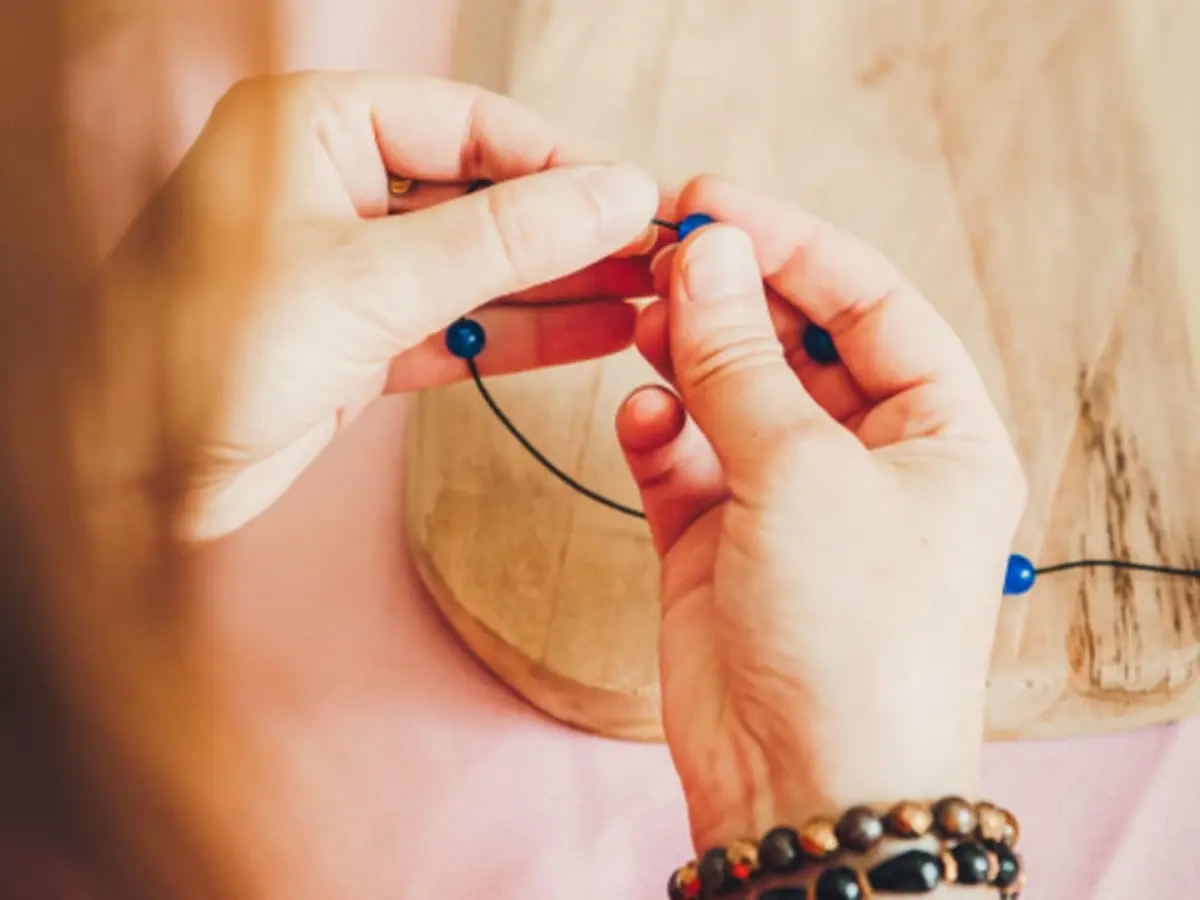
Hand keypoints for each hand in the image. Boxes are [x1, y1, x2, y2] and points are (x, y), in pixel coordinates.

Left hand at [102, 73, 658, 539]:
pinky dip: (522, 333)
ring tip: (646, 302)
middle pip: (482, 194)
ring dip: (559, 286)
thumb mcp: (372, 279)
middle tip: (657, 261)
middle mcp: (331, 184)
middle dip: (569, 233)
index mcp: (312, 125)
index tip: (638, 203)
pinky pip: (458, 322)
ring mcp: (349, 264)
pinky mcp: (359, 336)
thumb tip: (618, 193)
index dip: (561, 164)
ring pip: (478, 264)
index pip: (470, 123)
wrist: (132, 481)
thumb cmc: (207, 353)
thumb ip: (506, 236)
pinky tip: (594, 336)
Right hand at [616, 177, 1025, 850]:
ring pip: (730, 394)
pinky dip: (658, 431)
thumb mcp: (804, 474)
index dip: (793, 244)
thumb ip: (740, 361)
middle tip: (663, 253)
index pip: (870, 302)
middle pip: (794, 341)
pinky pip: (682, 459)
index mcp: (937, 432)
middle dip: (731, 296)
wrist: (802, 789)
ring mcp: (787, 500)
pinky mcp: (717, 541)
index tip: (711, 201)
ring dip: (688, 353)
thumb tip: (700, 253)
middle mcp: (866, 460)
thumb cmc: (851, 637)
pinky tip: (641, 418)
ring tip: (646, 320)